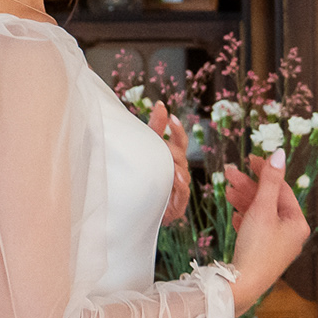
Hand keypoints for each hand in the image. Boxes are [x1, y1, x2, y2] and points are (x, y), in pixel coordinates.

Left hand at [147, 101, 189, 225]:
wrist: (134, 212)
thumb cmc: (144, 179)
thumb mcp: (147, 151)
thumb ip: (155, 128)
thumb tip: (161, 105)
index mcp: (173, 158)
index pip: (180, 141)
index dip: (177, 130)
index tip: (171, 118)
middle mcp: (179, 172)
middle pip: (180, 156)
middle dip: (172, 150)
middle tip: (163, 145)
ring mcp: (179, 189)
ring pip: (183, 173)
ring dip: (177, 167)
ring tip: (172, 164)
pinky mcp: (177, 206)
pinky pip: (183, 193)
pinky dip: (180, 185)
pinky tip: (176, 178)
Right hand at [227, 152, 310, 309]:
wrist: (242, 285)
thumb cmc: (257, 247)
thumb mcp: (262, 208)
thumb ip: (269, 180)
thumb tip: (280, 153)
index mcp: (298, 223)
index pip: (282, 189)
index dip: (266, 172)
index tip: (249, 160)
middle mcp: (292, 234)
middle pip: (270, 201)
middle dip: (249, 186)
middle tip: (229, 173)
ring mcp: (278, 245)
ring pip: (261, 214)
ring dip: (244, 200)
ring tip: (226, 191)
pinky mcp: (264, 253)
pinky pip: (256, 229)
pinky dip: (245, 218)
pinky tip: (235, 214)